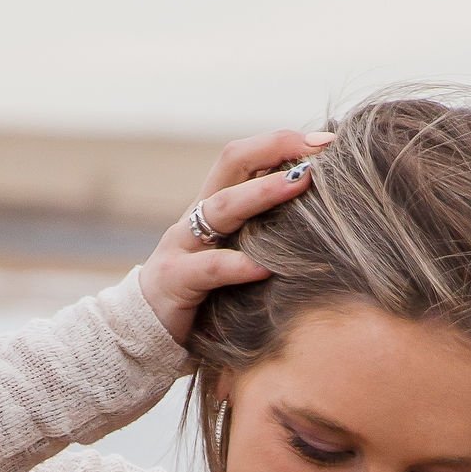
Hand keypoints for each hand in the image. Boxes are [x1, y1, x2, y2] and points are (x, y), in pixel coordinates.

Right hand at [139, 127, 332, 344]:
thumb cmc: (202, 293)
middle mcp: (197, 216)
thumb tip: (318, 216)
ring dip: (263, 192)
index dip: (283, 142)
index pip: (246, 156)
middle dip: (275, 149)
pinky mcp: (175, 280)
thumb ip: (262, 232)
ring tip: (300, 182)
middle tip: (319, 149)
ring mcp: (183, 245)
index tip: (327, 140)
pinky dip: (239, 266)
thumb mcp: (233, 254)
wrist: (144, 331)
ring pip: (222, 207)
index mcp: (213, 205)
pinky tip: (267, 268)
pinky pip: (210, 269)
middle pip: (232, 163)